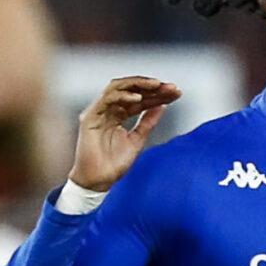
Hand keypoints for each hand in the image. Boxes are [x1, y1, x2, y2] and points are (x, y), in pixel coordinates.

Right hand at [69, 77, 182, 191]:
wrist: (98, 181)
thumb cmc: (113, 164)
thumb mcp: (138, 140)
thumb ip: (148, 122)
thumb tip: (162, 106)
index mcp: (118, 115)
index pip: (140, 99)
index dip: (158, 94)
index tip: (176, 92)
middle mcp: (108, 110)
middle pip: (131, 90)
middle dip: (152, 86)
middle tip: (170, 87)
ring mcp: (99, 112)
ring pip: (118, 88)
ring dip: (139, 85)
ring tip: (157, 86)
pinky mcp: (90, 117)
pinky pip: (106, 100)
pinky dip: (123, 96)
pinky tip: (138, 98)